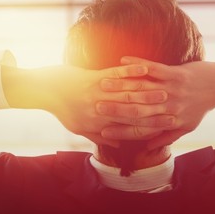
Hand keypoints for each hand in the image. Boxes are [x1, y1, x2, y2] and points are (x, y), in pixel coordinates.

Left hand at [18, 64, 173, 146]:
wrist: (42, 90)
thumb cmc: (61, 109)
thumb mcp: (78, 127)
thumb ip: (97, 136)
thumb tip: (115, 145)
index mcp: (98, 126)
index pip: (129, 128)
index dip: (149, 127)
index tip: (166, 124)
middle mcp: (100, 112)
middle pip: (133, 112)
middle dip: (154, 109)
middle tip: (172, 109)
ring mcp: (97, 94)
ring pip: (128, 94)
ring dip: (148, 91)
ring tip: (166, 89)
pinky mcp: (93, 78)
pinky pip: (116, 74)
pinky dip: (131, 70)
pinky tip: (145, 68)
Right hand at [96, 57, 214, 148]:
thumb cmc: (202, 106)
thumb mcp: (186, 126)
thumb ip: (166, 137)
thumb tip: (147, 149)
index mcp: (170, 122)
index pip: (141, 130)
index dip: (122, 131)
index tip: (103, 131)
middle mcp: (170, 108)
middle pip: (138, 112)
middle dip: (115, 110)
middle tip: (95, 107)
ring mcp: (173, 90)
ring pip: (142, 90)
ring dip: (121, 86)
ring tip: (102, 84)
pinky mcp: (177, 74)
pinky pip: (154, 69)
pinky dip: (137, 65)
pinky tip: (121, 60)